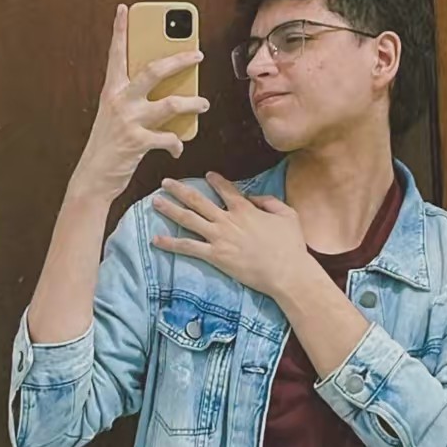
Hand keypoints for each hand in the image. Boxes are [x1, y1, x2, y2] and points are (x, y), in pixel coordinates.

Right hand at [67, 4, 209, 204]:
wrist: (93, 177)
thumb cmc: (107, 146)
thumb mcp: (114, 116)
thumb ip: (133, 100)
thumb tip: (164, 91)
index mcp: (111, 91)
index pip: (116, 54)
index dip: (120, 30)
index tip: (124, 10)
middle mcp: (119, 101)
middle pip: (154, 70)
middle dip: (180, 60)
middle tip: (197, 55)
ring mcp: (128, 120)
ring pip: (170, 104)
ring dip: (192, 104)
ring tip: (203, 104)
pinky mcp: (137, 142)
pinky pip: (168, 138)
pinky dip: (177, 143)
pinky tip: (178, 147)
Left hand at [151, 171, 312, 297]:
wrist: (286, 271)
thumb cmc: (291, 245)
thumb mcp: (287, 214)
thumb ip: (269, 201)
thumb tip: (254, 198)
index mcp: (245, 209)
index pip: (226, 189)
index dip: (216, 181)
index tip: (207, 175)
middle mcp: (228, 219)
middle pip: (198, 200)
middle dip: (179, 189)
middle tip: (165, 183)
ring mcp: (219, 237)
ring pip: (188, 219)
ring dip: (170, 209)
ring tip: (155, 201)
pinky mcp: (215, 256)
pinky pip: (188, 248)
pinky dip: (170, 244)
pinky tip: (155, 239)